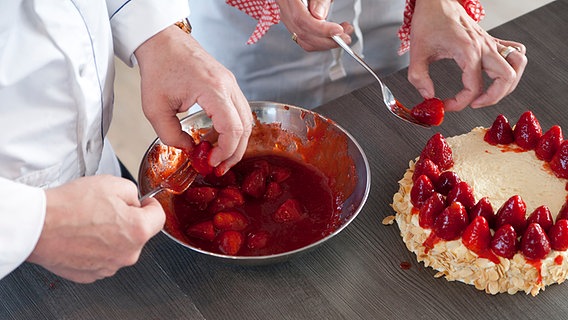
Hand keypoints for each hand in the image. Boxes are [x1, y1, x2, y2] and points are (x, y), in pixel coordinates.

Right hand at [27, 175, 164, 282]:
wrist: (38, 225)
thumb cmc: (71, 206)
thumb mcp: (113, 183)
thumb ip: (133, 192)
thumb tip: (136, 201)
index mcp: (137, 230)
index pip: (159, 217)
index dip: (151, 205)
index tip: (145, 202)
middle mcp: (127, 253)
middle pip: (138, 233)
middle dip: (128, 219)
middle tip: (107, 208)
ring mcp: (109, 266)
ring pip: (120, 246)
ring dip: (112, 234)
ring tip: (90, 221)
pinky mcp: (92, 274)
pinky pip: (103, 257)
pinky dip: (96, 247)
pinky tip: (82, 235)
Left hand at [134, 25, 252, 173]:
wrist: (163, 41)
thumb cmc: (159, 67)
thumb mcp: (155, 108)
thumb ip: (170, 135)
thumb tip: (188, 149)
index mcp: (213, 89)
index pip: (233, 128)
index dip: (226, 150)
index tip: (212, 162)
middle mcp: (228, 86)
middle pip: (246, 127)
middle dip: (235, 152)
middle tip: (219, 168)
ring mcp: (231, 84)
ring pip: (246, 120)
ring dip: (235, 142)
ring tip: (219, 156)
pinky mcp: (228, 85)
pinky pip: (238, 112)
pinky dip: (232, 129)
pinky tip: (216, 138)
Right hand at [276, 0, 352, 50]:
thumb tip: (319, 16)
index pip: (301, 19)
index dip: (321, 29)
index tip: (338, 30)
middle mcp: (286, 8)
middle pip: (303, 33)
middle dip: (327, 39)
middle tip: (345, 36)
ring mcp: (288, 17)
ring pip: (303, 39)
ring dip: (326, 42)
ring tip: (342, 34)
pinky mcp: (294, 22)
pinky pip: (305, 38)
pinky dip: (320, 41)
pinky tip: (332, 35)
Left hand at [408, 0, 527, 110]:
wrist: (436, 1)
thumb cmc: (429, 21)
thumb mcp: (417, 52)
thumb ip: (419, 78)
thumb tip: (428, 96)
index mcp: (468, 51)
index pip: (474, 88)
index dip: (460, 103)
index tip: (447, 105)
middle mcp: (484, 46)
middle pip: (506, 78)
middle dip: (493, 98)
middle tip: (474, 104)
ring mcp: (490, 42)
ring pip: (518, 64)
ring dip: (509, 83)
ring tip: (491, 93)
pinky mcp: (490, 40)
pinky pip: (515, 51)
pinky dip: (513, 65)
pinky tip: (497, 73)